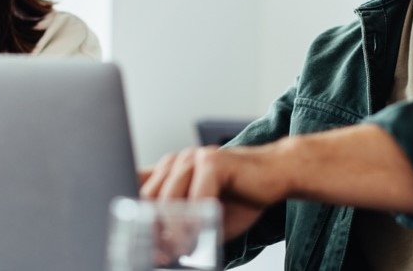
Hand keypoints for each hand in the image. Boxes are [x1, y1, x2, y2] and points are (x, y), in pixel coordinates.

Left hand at [139, 145, 288, 239]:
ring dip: (173, 230)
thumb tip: (157, 252)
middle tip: (161, 254)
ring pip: (169, 199)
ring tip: (179, 250)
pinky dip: (197, 222)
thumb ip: (179, 227)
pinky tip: (200, 236)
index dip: (134, 217)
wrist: (277, 174)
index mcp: (169, 170)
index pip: (137, 190)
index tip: (140, 244)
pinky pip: (197, 197)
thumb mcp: (202, 215)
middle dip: (152, 230)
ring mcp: (193, 158)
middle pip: (148, 198)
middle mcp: (176, 161)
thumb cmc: (240, 197)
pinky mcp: (213, 161)